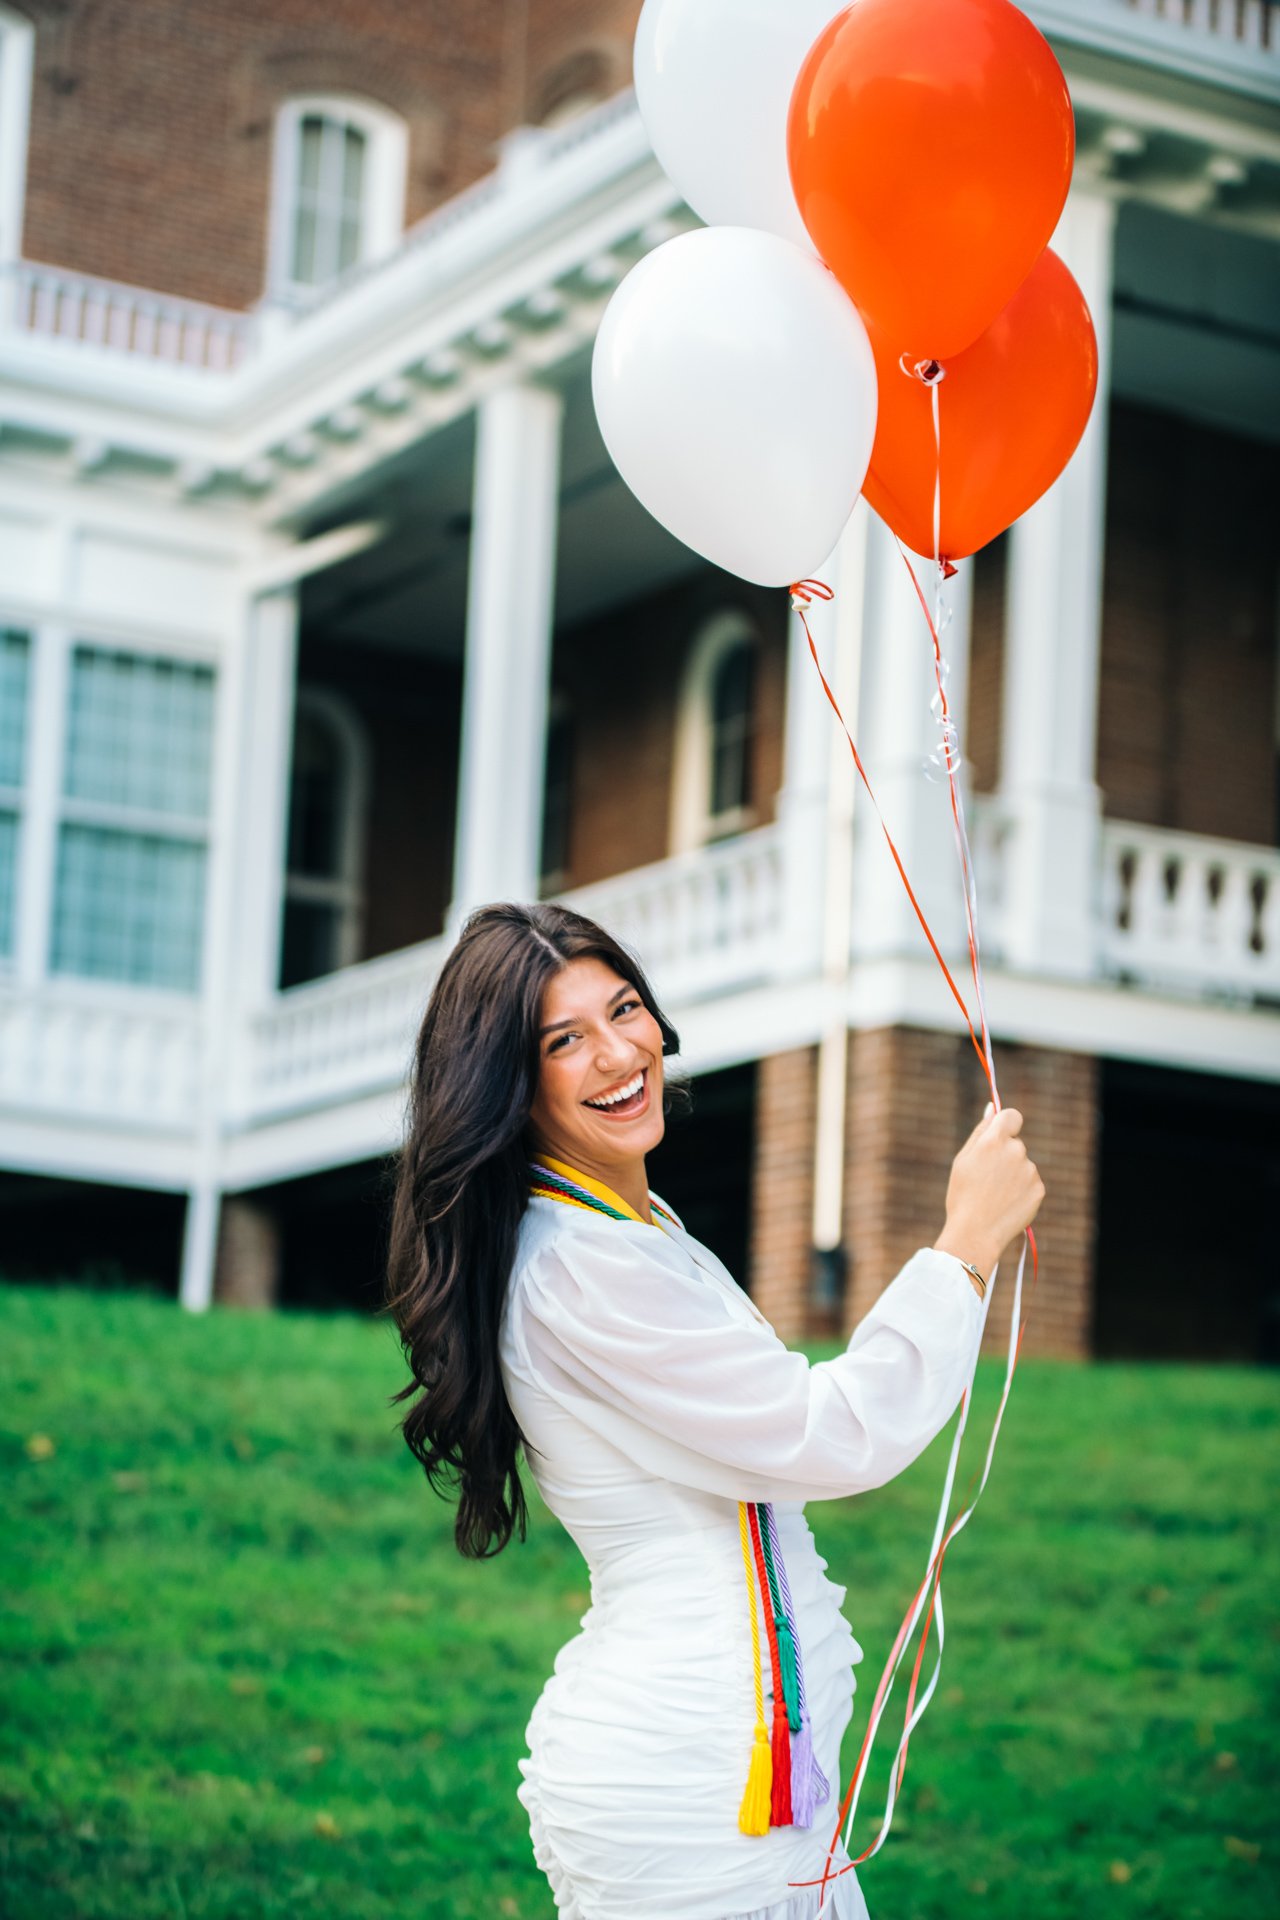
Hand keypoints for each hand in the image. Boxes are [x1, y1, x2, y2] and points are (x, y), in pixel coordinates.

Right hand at [933, 1105, 1044, 1281]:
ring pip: (1022, 1165)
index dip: (1006, 1124)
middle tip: (986, 1179)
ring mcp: (1030, 1170)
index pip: (1011, 1116)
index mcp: (994, 1140)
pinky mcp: (1039, 1189)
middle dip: (1004, 1155)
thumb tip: (992, 1108)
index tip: (1000, 1135)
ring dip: (1012, 1174)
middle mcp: (1016, 1151)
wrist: (976, 1233)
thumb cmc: (963, 1195)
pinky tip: (1006, 1204)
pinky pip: (1030, 1182)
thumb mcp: (963, 1160)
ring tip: (994, 1195)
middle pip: (1015, 1143)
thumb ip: (981, 1131)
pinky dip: (1021, 1190)